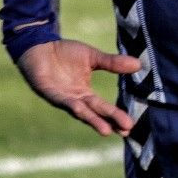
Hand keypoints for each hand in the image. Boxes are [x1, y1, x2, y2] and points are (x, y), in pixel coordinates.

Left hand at [15, 39, 139, 136]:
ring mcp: (62, 98)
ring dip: (92, 121)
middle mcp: (75, 100)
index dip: (115, 116)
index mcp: (85, 94)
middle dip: (110, 121)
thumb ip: (112, 63)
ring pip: (80, 111)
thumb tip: (138, 64)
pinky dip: (71, 105)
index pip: (103, 108)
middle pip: (95, 113)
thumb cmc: (65, 53)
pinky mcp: (49, 92)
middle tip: (126, 130)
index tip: (130, 126)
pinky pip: (62, 100)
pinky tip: (80, 108)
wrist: (40, 45)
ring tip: (106, 131)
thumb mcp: (93, 57)